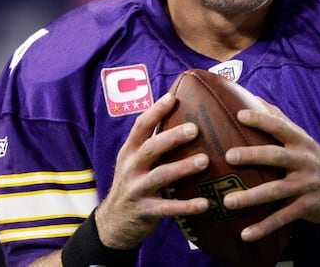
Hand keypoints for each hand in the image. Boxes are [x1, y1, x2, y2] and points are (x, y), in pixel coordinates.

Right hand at [95, 93, 210, 249]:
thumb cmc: (133, 184)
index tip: (172, 97)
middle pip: (151, 148)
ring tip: (205, 161)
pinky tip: (206, 203)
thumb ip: (151, 144)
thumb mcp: (134, 162)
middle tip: (195, 129)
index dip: (155, 111)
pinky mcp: (145, 211)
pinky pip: (168, 208)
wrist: (113, 222)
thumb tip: (179, 116)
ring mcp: (137, 189)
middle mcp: (130, 168)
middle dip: (172, 137)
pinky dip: (187, 206)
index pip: (140, 127)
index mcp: (129, 152)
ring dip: (183, 167)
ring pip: (160, 176)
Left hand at [221, 104, 319, 250]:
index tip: (240, 114)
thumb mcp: (303, 139)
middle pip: (276, 156)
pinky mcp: (307, 207)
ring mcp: (306, 185)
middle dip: (253, 155)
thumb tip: (253, 98)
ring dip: (251, 197)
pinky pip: (282, 218)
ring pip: (276, 191)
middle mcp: (304, 161)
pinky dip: (263, 227)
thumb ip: (280, 120)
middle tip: (229, 155)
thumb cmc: (314, 161)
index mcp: (301, 142)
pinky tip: (244, 234)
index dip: (261, 119)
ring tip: (228, 201)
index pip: (280, 127)